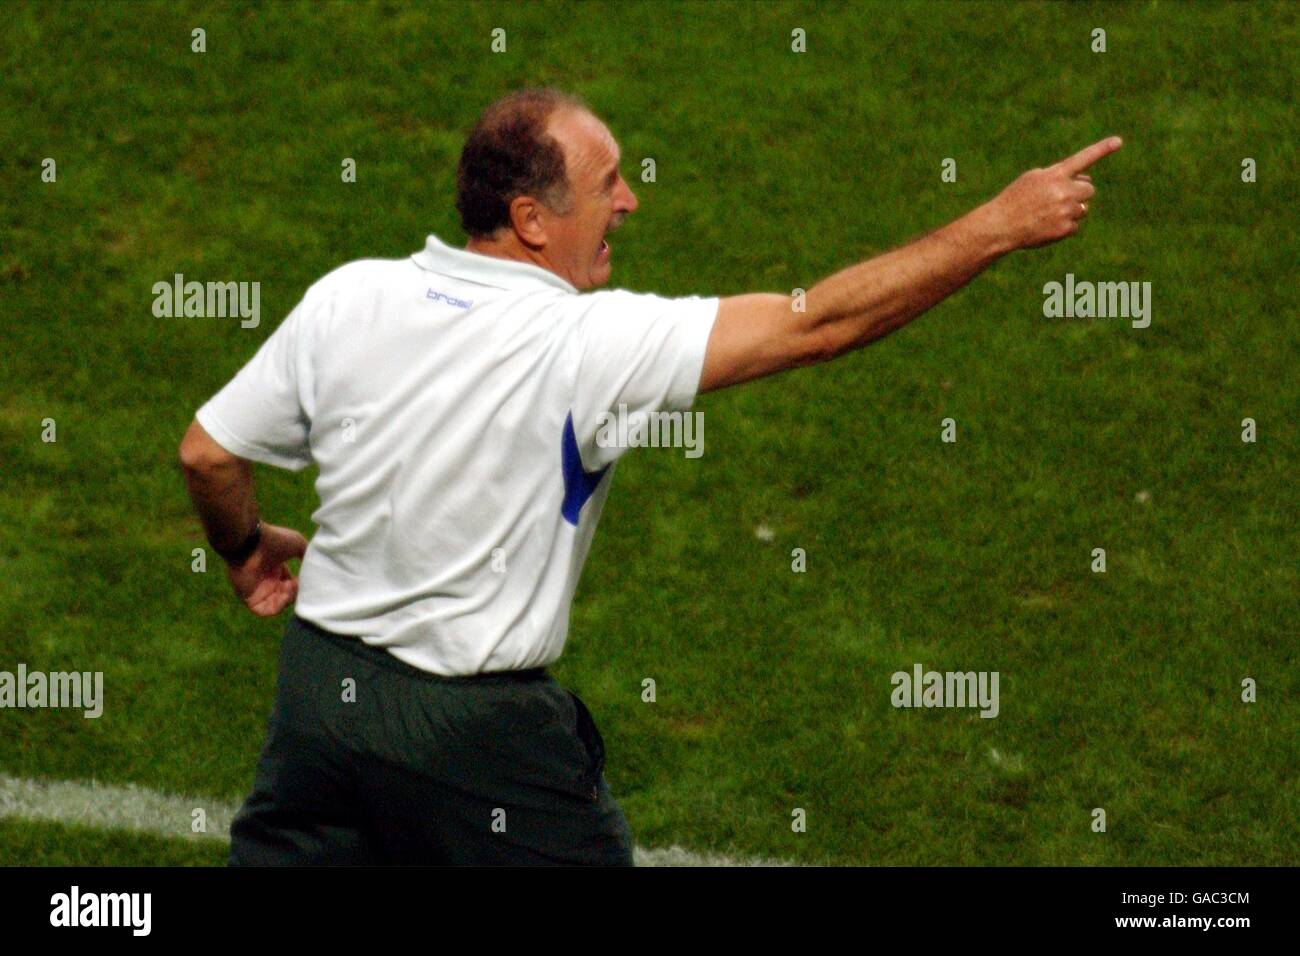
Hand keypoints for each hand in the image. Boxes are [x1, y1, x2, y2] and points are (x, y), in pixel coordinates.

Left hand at [226, 523, 308, 615]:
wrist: (251, 541)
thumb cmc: (273, 540)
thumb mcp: (298, 544)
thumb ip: (308, 555)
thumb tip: (319, 564)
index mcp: (275, 569)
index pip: (290, 585)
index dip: (300, 585)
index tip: (305, 580)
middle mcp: (266, 581)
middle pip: (285, 596)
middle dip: (295, 592)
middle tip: (298, 583)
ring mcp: (257, 591)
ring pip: (277, 605)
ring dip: (288, 599)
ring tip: (290, 587)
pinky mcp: (249, 598)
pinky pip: (264, 611)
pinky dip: (277, 606)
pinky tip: (283, 594)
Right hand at [988, 136, 1122, 248]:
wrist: (1001, 226)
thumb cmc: (1015, 200)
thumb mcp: (1032, 178)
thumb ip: (1058, 174)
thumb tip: (1086, 180)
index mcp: (1055, 175)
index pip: (1083, 159)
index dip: (1102, 149)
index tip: (1118, 141)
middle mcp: (1064, 191)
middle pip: (1089, 189)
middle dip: (1079, 193)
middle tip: (1062, 199)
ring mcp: (1066, 211)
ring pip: (1083, 208)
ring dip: (1072, 210)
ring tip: (1049, 214)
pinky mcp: (1066, 229)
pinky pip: (1075, 226)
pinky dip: (1065, 226)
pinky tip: (1047, 226)